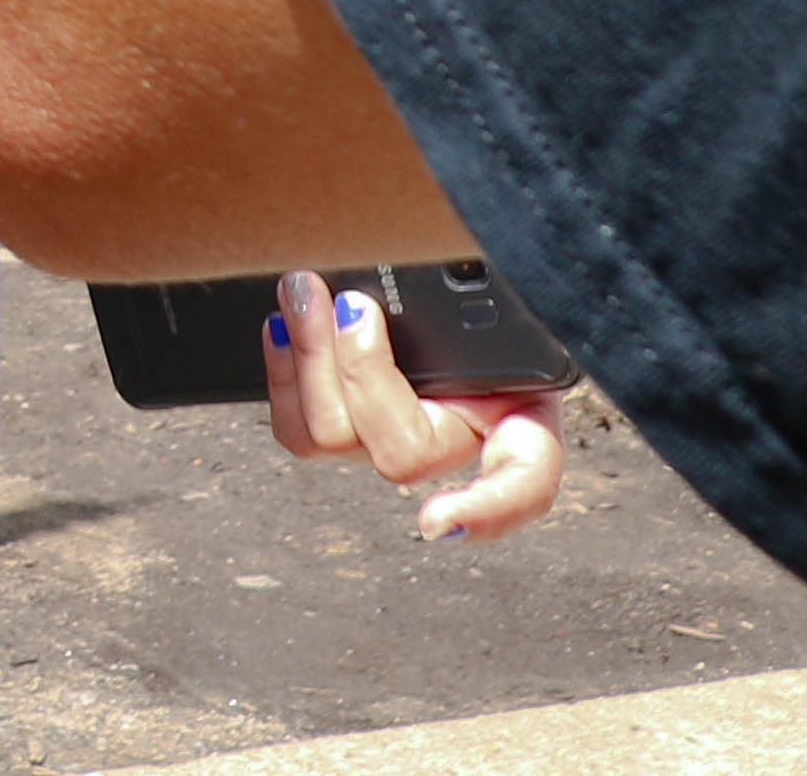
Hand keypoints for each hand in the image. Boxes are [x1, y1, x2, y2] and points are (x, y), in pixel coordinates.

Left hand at [266, 272, 566, 542]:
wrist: (452, 286)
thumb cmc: (482, 290)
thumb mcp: (503, 295)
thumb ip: (487, 304)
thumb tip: (405, 300)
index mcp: (520, 416)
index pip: (526, 481)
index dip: (487, 510)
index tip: (435, 520)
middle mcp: (456, 441)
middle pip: (402, 454)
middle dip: (361, 374)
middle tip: (349, 305)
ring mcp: (394, 439)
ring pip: (337, 442)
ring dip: (310, 361)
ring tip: (302, 292)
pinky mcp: (344, 426)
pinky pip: (301, 430)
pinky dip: (283, 374)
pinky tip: (280, 326)